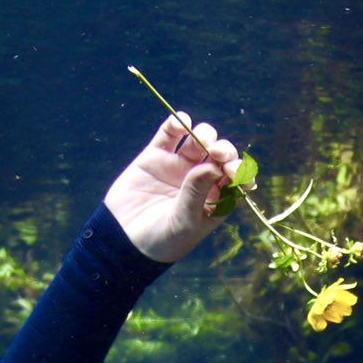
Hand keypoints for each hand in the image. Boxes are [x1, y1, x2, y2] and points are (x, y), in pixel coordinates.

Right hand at [103, 113, 241, 263]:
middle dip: (223, 149)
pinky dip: (177, 123)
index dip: (239, 169)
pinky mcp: (156, 156)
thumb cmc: (162, 240)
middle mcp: (200, 180)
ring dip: (204, 134)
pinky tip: (182, 122)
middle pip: (220, 156)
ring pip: (198, 140)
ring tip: (200, 139)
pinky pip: (170, 133)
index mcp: (214, 199)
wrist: (123, 240)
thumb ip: (197, 192)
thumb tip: (214, 164)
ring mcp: (178, 166)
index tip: (233, 169)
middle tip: (217, 152)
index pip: (236, 179)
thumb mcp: (184, 221)